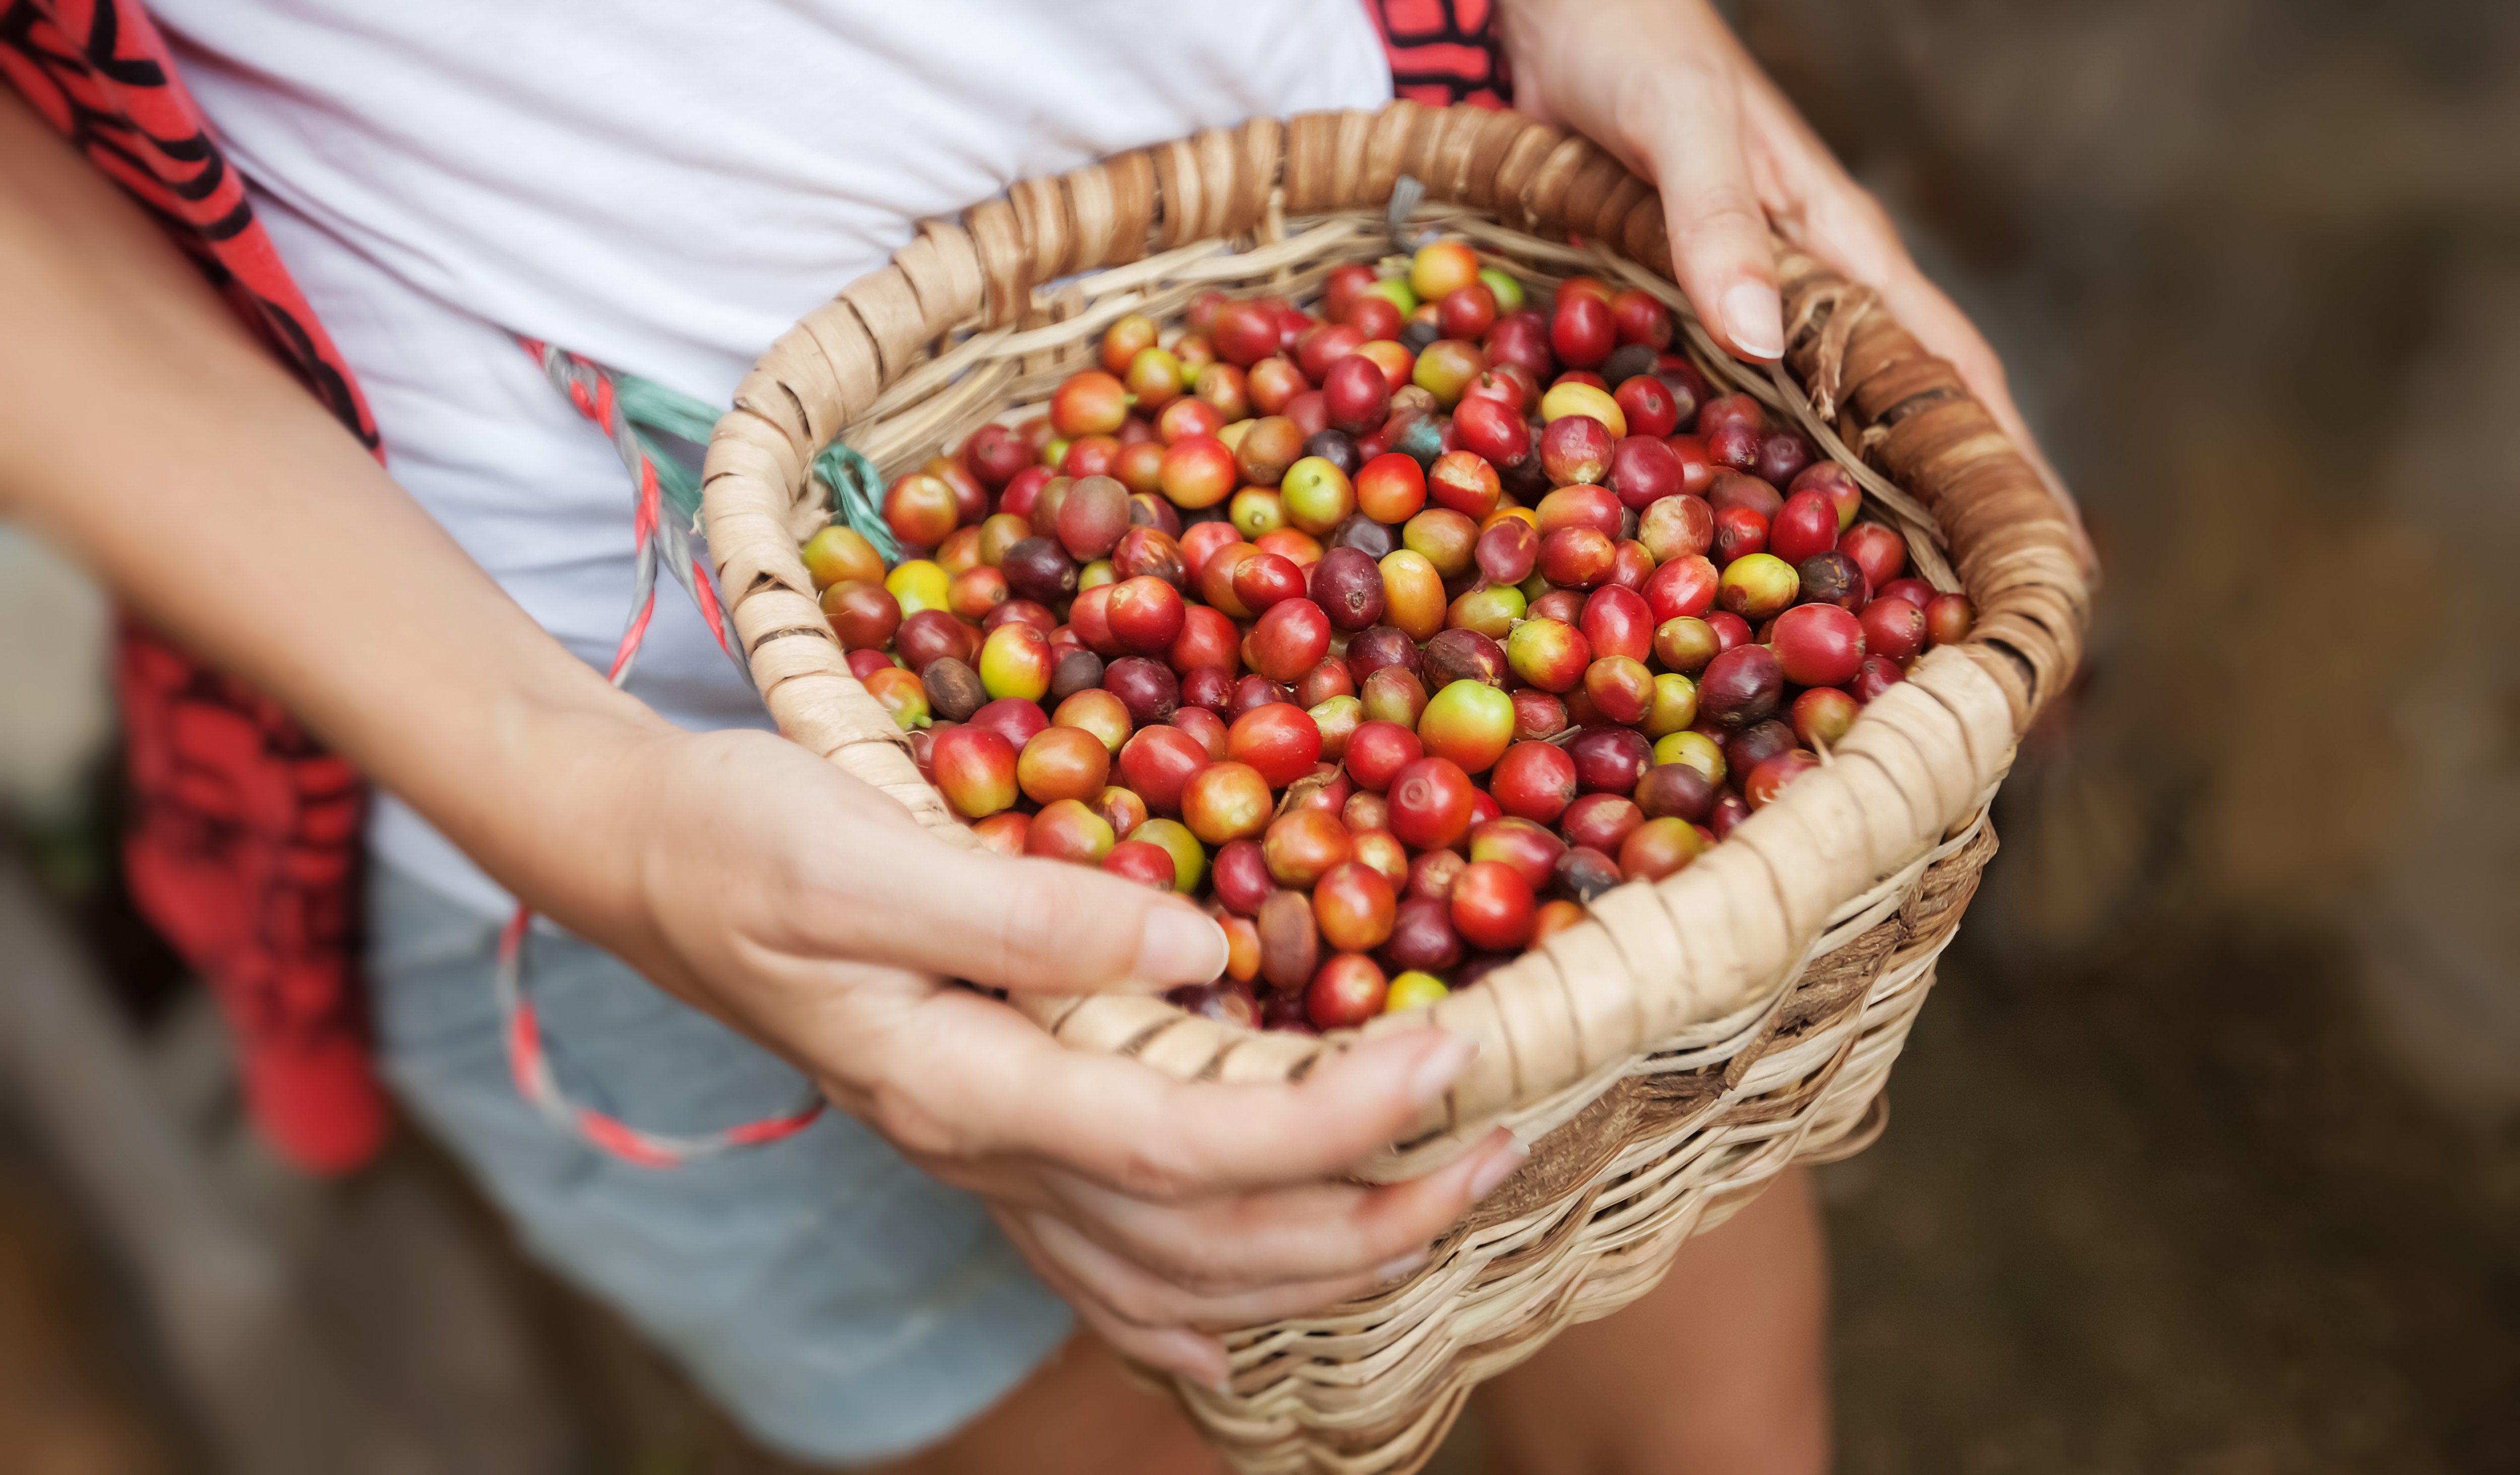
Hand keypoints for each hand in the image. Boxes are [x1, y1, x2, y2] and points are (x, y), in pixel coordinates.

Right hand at [0, 95, 1527, 1392]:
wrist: (633, 857)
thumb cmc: (738, 833)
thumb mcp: (865, 846)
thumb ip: (1028, 912)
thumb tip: (1202, 950)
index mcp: (964, 1083)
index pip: (1192, 1142)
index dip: (1337, 1118)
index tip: (1458, 1056)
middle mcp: (981, 1149)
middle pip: (1208, 1238)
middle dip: (1370, 1209)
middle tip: (1507, 1139)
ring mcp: (978, 1157)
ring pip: (1168, 1274)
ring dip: (1314, 1261)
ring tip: (1440, 1208)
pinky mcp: (977, 1131)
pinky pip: (1095, 1265)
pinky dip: (1186, 1309)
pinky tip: (1240, 1334)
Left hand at [1498, 0, 2091, 563]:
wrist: (1573, 4)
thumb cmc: (1633, 46)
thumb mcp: (1674, 127)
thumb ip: (1716, 221)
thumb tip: (1762, 337)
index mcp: (1843, 251)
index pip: (1950, 373)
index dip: (2002, 466)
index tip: (2047, 562)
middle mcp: (1814, 289)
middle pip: (1906, 418)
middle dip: (1951, 518)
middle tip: (1974, 634)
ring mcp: (1757, 303)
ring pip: (1831, 423)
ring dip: (1863, 510)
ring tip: (1885, 617)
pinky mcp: (1693, 308)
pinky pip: (1745, 404)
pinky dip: (1765, 469)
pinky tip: (1747, 533)